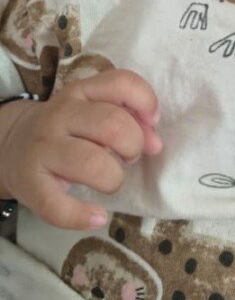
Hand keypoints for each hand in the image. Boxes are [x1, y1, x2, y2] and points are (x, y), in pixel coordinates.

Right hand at [0, 69, 161, 230]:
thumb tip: (155, 144)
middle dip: (133, 146)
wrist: (13, 144)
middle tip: (128, 156)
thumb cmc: (68, 130)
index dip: (146, 103)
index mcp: (82, 92)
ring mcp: (44, 148)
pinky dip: (83, 216)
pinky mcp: (30, 183)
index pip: (121, 83)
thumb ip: (130, 119)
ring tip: (110, 180)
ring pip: (92, 163)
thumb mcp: (94, 112)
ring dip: (114, 178)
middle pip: (113, 125)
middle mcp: (61, 114)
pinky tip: (96, 216)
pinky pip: (58, 206)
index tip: (151, 123)